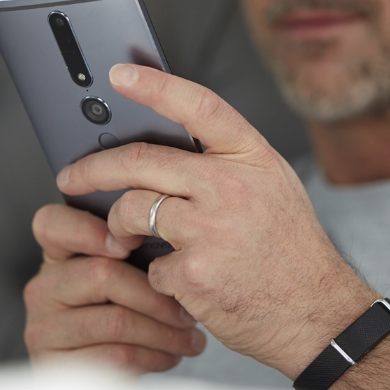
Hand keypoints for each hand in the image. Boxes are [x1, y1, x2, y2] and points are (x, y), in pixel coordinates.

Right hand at [24, 203, 205, 371]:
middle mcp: (43, 287)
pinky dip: (153, 356)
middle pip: (101, 274)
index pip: (52, 224)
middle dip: (156, 295)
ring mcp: (44, 327)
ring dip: (163, 332)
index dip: (90, 229)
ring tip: (191, 338)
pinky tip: (172, 356)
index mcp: (58, 255)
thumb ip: (133, 255)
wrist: (99, 380)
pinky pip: (115, 356)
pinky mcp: (56, 365)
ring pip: (115, 321)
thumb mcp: (121, 280)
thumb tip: (175, 243)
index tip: (133, 242)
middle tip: (188, 310)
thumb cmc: (120, 316)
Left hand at [56, 64, 378, 378]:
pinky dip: (155, 273)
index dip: (155, 86)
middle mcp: (232, 186)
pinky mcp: (195, 273)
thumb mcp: (273, 188)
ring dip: (118, 226)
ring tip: (124, 237)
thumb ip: (227, 163)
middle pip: (142, 161)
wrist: (317, 314)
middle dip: (93, 169)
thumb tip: (166, 149)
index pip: (198, 105)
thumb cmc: (291, 251)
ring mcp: (212, 229)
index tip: (121, 75)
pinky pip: (149, 263)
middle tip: (72, 176)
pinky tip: (180, 280)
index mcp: (252, 158)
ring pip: (133, 210)